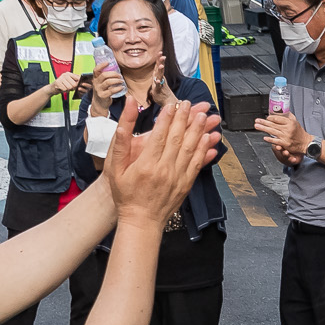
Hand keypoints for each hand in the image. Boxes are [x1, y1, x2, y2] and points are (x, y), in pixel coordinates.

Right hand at [92, 64, 124, 100]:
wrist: (99, 104)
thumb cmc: (102, 91)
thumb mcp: (101, 83)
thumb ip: (105, 77)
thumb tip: (115, 68)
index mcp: (95, 78)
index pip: (96, 70)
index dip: (101, 65)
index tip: (108, 62)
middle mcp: (96, 83)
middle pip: (104, 75)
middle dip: (113, 74)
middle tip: (119, 75)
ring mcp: (99, 90)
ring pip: (108, 82)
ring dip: (116, 80)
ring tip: (121, 81)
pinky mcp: (103, 96)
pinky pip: (111, 91)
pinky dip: (118, 88)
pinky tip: (122, 87)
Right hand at [109, 88, 218, 227]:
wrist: (141, 220)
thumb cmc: (125, 194)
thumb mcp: (115, 166)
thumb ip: (121, 138)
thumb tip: (126, 113)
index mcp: (146, 165)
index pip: (159, 135)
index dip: (167, 118)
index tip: (173, 105)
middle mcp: (164, 170)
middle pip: (177, 139)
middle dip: (185, 119)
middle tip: (190, 104)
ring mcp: (177, 178)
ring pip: (191, 149)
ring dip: (198, 130)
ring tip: (204, 115)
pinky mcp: (185, 184)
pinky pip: (197, 164)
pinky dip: (204, 149)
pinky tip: (209, 138)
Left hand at [255, 111, 303, 160]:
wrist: (305, 143)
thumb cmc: (300, 132)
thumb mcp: (295, 122)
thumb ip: (289, 117)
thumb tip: (283, 111)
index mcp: (290, 122)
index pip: (278, 119)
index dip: (271, 118)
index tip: (266, 118)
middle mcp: (287, 129)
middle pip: (273, 124)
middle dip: (263, 122)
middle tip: (257, 120)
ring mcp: (286, 136)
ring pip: (272, 131)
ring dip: (263, 128)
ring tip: (257, 126)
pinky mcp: (285, 143)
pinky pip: (275, 141)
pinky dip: (269, 139)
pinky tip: (264, 137)